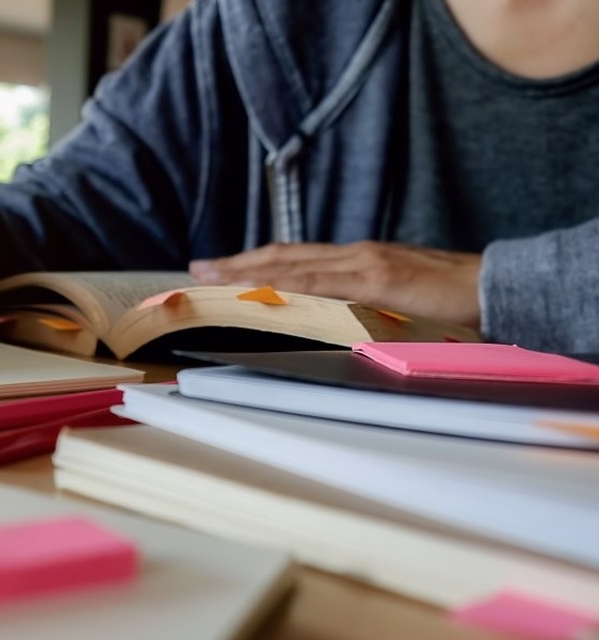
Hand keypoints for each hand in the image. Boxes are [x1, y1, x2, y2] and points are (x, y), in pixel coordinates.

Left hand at [188, 241, 482, 327]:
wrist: (498, 287)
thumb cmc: (451, 301)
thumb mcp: (394, 304)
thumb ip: (360, 309)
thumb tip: (325, 325)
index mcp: (357, 262)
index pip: (294, 260)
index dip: (253, 264)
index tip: (217, 270)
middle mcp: (355, 256)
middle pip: (283, 257)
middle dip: (237, 263)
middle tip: (197, 269)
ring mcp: (366, 265)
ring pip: (294, 265)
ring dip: (249, 270)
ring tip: (213, 276)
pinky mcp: (380, 279)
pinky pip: (323, 282)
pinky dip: (288, 284)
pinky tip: (261, 288)